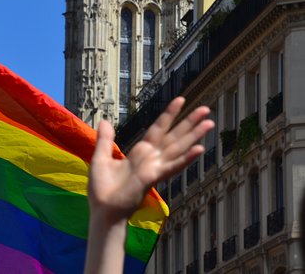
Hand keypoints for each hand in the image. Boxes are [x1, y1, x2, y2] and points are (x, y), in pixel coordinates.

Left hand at [89, 97, 213, 222]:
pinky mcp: (153, 177)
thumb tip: (104, 120)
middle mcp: (151, 158)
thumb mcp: (101, 157)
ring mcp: (155, 167)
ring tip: (210, 122)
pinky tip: (200, 149)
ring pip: (178, 147)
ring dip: (194, 135)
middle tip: (206, 109)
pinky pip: (173, 166)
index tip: (181, 100)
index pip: (158, 129)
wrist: (103, 210)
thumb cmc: (102, 188)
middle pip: (174, 136)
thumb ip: (105, 139)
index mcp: (140, 152)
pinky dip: (186, 158)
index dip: (169, 114)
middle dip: (189, 122)